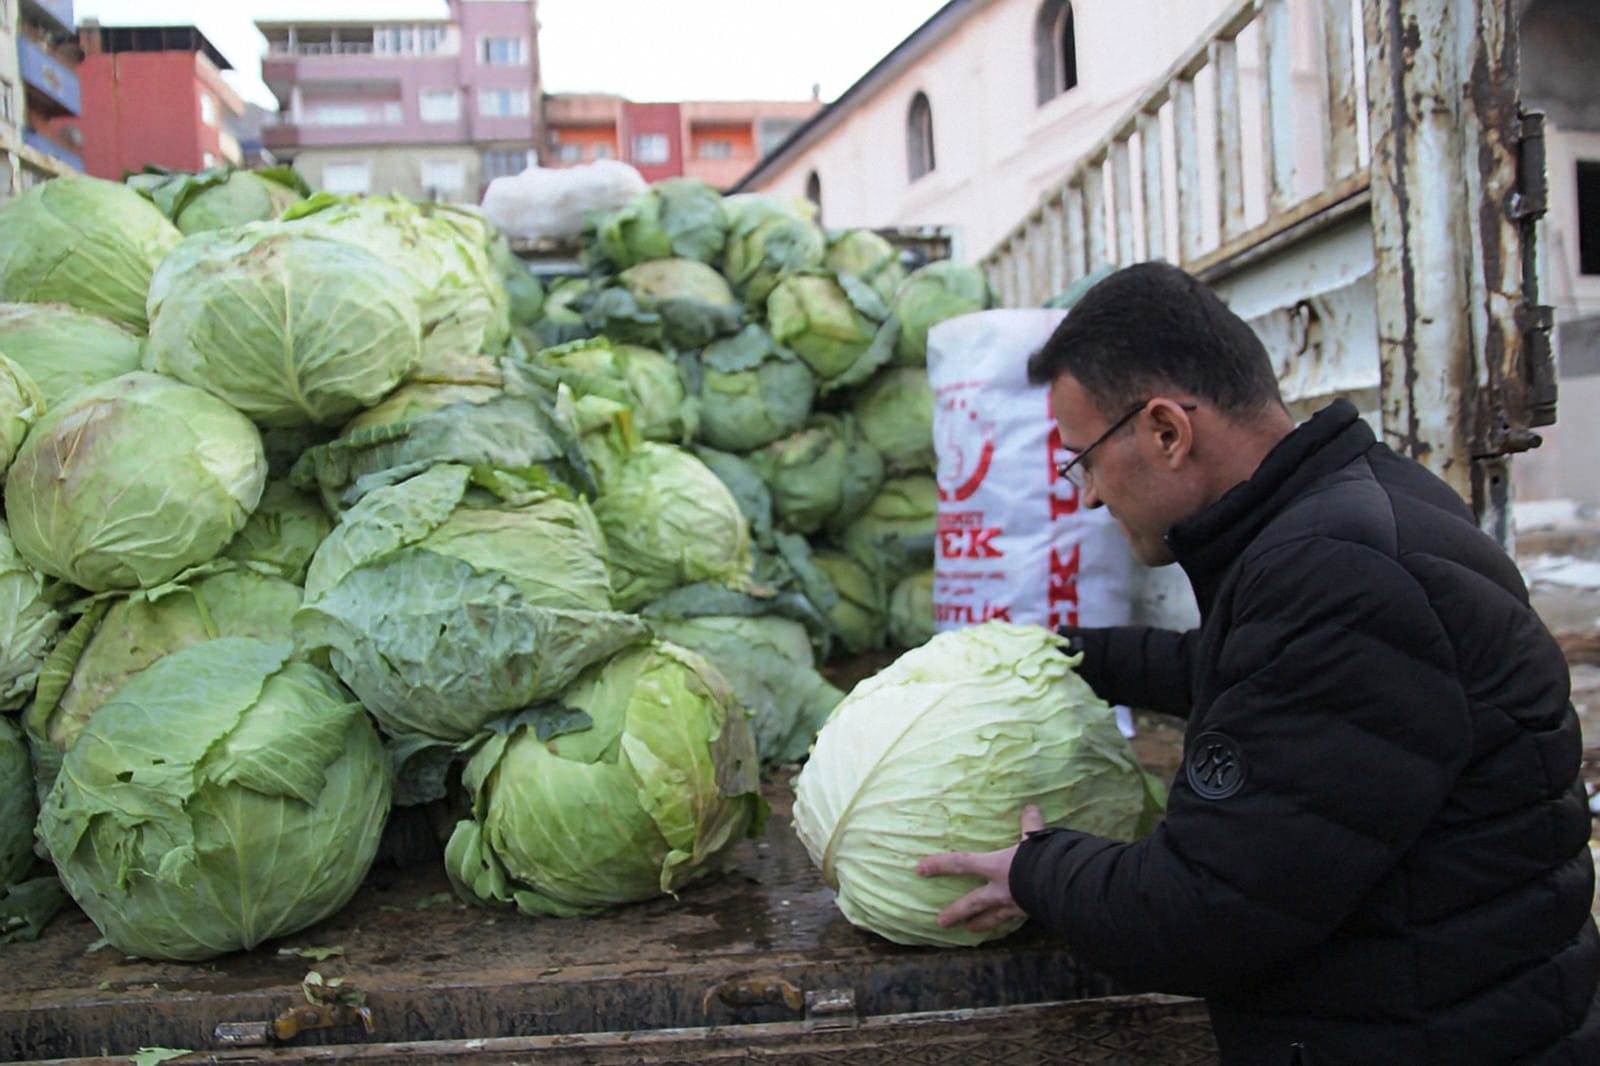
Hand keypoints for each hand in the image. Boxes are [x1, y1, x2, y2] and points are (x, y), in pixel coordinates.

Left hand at [916, 805, 1044, 932]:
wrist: (1063, 887)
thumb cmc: (1043, 860)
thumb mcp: (1035, 839)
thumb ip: (1030, 824)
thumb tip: (1031, 808)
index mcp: (996, 867)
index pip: (961, 863)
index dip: (940, 865)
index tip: (919, 870)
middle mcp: (1000, 890)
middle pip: (972, 903)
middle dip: (956, 912)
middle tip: (941, 922)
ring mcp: (1014, 906)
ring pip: (992, 918)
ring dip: (981, 924)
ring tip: (971, 930)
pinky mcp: (1029, 915)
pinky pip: (1013, 921)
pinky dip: (1007, 924)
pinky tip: (1005, 928)